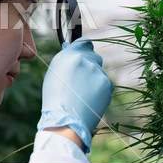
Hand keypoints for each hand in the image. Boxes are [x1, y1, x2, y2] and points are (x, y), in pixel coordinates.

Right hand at [37, 37, 113, 151]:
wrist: (66, 120)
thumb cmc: (55, 97)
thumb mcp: (54, 72)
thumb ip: (65, 56)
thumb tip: (70, 46)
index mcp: (72, 56)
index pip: (84, 42)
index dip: (83, 47)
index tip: (81, 52)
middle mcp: (88, 61)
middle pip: (93, 56)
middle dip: (88, 64)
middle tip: (78, 78)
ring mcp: (100, 74)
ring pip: (98, 71)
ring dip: (92, 77)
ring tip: (81, 92)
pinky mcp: (108, 86)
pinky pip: (104, 83)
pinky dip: (98, 88)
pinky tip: (88, 98)